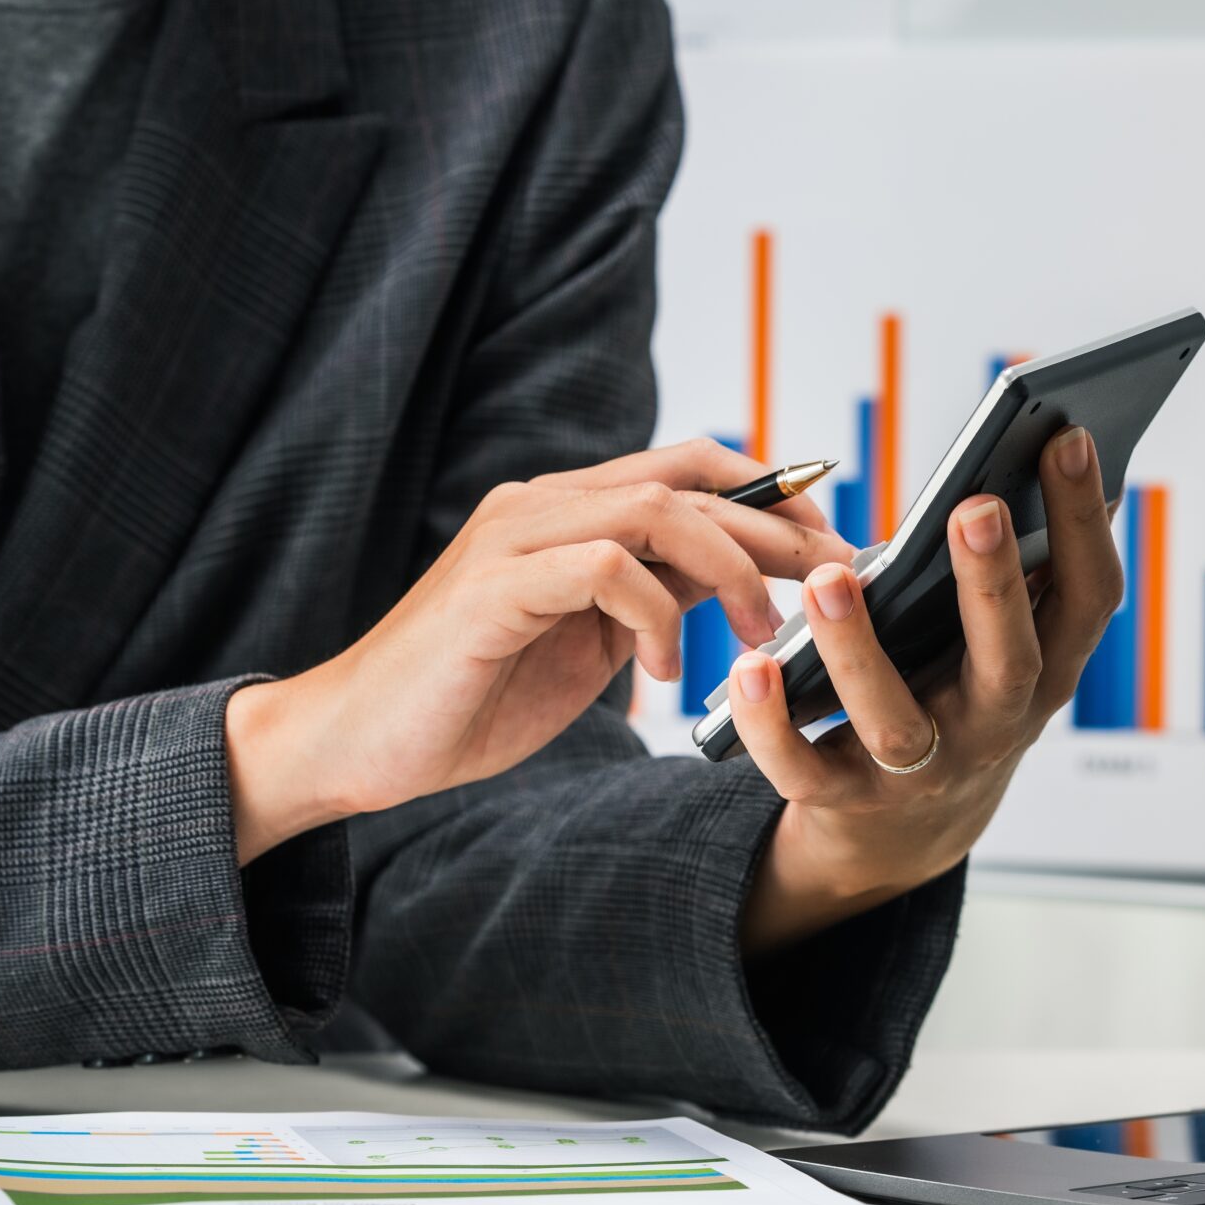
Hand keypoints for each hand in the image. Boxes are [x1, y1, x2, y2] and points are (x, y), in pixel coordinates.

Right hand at [226, 440, 851, 861]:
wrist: (361, 740)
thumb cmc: (475, 693)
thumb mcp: (591, 641)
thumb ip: (654, 598)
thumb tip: (743, 584)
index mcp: (569, 511)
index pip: (691, 464)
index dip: (772, 492)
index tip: (834, 544)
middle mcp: (543, 503)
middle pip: (690, 479)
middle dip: (780, 529)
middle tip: (843, 579)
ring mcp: (515, 537)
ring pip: (657, 509)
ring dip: (730, 570)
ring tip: (760, 634)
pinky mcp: (492, 587)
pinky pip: (606, 569)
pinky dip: (654, 619)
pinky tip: (659, 678)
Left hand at [729, 426, 1121, 953]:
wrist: (908, 829)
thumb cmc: (954, 689)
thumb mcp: (1002, 638)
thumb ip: (1018, 563)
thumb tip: (1045, 444)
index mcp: (1047, 672)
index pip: (1087, 598)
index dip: (1085, 523)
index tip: (1069, 435)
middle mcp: (995, 727)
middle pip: (1010, 663)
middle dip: (995, 587)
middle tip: (975, 507)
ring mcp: (923, 770)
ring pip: (895, 723)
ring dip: (861, 652)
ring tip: (830, 580)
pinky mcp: (844, 798)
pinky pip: (803, 769)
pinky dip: (771, 724)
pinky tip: (750, 668)